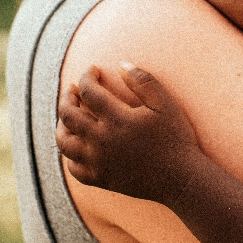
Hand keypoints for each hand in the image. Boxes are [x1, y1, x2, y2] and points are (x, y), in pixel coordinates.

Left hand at [55, 63, 200, 205]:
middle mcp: (102, 141)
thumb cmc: (176, 137)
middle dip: (67, 97)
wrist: (181, 178)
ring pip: (64, 142)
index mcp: (117, 119)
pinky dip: (70, 155)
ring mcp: (98, 162)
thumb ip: (143, 81)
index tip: (93, 69)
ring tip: (68, 115)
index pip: (89, 91)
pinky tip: (78, 144)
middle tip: (73, 89)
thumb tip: (121, 64)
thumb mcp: (165, 103)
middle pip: (68, 115)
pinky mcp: (101, 179)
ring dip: (61, 125)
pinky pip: (73, 168)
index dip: (87, 76)